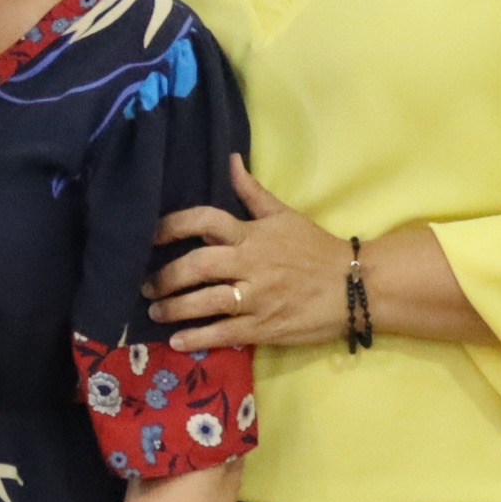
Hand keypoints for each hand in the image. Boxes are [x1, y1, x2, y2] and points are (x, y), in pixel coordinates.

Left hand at [146, 154, 350, 352]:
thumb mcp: (284, 215)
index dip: (173, 226)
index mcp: (253, 234)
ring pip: (206, 301)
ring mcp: (257, 297)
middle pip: (198, 265)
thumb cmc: (315, 249)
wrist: (355, 285)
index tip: (150, 236)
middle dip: (166, 276)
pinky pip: (224, 333)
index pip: (205, 221)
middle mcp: (251, 264)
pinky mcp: (264, 327)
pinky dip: (197, 337)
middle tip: (145, 285)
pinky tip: (177, 341)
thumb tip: (230, 160)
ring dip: (174, 308)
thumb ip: (252, 192)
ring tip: (155, 313)